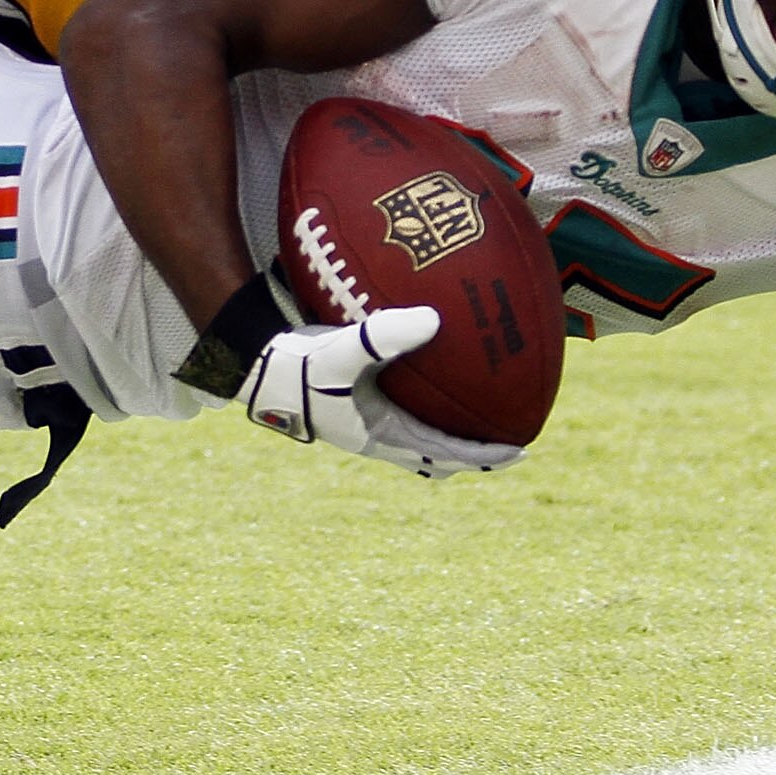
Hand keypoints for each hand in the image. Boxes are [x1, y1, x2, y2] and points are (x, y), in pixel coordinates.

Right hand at [237, 305, 523, 477]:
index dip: (485, 456)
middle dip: (474, 453)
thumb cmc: (298, 365)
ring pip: (422, 438)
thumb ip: (385, 336)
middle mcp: (379, 434)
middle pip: (439, 456)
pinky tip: (434, 380)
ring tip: (479, 418)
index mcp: (382, 436)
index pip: (446, 454)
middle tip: (510, 442)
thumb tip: (434, 318)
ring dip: (450, 437)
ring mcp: (368, 420)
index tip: (520, 451)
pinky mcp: (358, 400)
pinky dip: (427, 408)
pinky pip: (405, 413)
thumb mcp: (343, 351)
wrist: (255, 366)